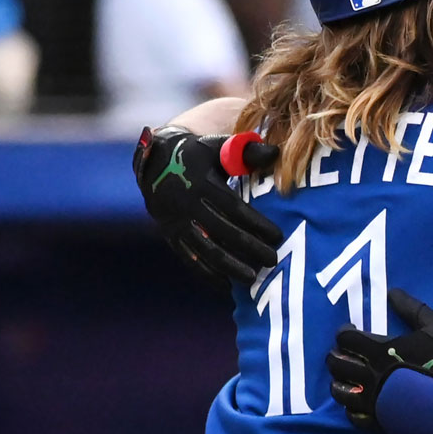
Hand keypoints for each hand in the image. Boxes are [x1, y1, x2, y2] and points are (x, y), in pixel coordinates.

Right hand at [133, 126, 283, 284]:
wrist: (154, 162)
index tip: (278, 236)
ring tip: (252, 279)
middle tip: (273, 260)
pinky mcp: (170, 236)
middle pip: (221, 232)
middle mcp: (186, 205)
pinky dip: (207, 274)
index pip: (233, 208)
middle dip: (249, 248)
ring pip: (205, 250)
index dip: (255, 223)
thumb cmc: (197, 154)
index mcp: (201, 183)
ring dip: (229, 267)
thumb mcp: (218, 146)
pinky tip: (226, 287)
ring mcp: (176, 223)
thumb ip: (247, 151)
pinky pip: (189, 259)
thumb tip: (276, 153)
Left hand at [327, 289, 432, 433]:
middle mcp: (370, 377)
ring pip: (339, 393)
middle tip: (344, 353)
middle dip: (336, 355)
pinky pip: (353, 416)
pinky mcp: (380, 422)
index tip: (350, 329)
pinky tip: (359, 401)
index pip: (345, 339)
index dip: (343, 331)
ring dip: (339, 382)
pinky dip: (351, 407)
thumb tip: (392, 292)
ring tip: (348, 378)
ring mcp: (373, 402)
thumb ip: (410, 308)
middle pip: (336, 365)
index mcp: (380, 351)